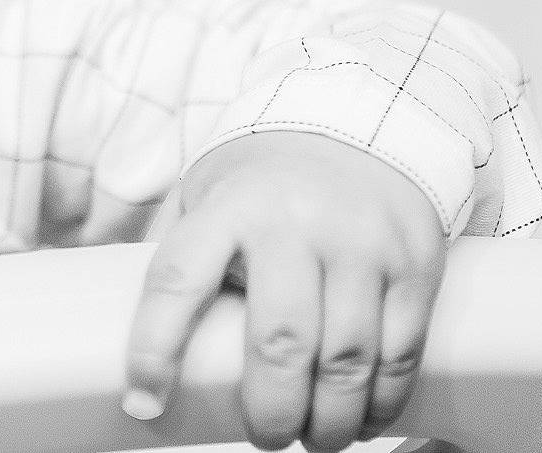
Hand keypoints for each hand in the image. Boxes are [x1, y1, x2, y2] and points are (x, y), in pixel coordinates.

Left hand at [123, 132, 447, 451]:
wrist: (363, 121)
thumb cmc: (266, 176)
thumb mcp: (208, 190)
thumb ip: (182, 249)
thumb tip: (127, 323)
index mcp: (229, 206)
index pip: (179, 280)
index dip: (155, 349)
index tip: (144, 402)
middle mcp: (294, 223)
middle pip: (281, 341)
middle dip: (271, 410)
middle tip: (266, 437)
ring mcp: (360, 243)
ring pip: (347, 358)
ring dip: (330, 419)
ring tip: (315, 439)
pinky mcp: (414, 263)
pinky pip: (402, 351)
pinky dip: (383, 401)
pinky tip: (365, 423)